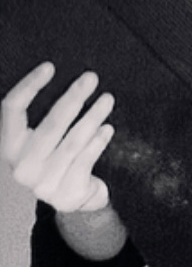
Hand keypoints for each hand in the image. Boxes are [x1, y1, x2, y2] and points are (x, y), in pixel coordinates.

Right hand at [0, 62, 114, 212]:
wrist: (71, 199)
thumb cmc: (57, 159)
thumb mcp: (42, 141)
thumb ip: (46, 118)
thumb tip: (71, 81)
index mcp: (9, 146)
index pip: (12, 109)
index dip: (29, 86)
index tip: (49, 67)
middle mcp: (21, 166)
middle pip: (50, 125)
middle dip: (73, 98)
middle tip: (91, 78)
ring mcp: (43, 183)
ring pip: (73, 141)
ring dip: (92, 116)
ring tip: (107, 99)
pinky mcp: (66, 193)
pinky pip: (86, 159)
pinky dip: (98, 142)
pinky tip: (107, 127)